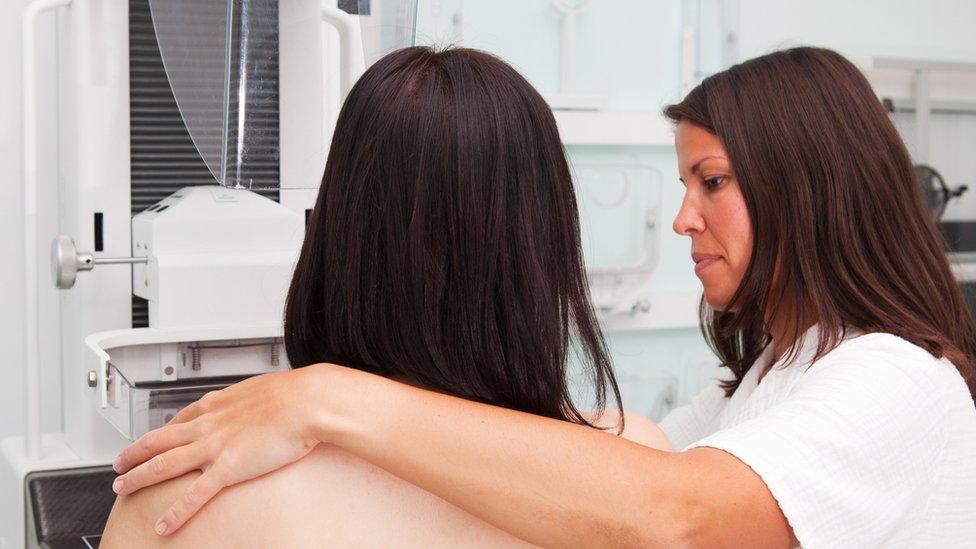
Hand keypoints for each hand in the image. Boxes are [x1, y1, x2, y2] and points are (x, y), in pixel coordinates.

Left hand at [111, 364, 331, 535]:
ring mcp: (214, 447)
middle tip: (118, 465)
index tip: (150, 440)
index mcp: (218, 404)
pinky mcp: (228, 469)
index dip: (158, 432)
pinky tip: (163, 525)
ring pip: (163, 465)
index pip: (178, 419)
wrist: (307, 402)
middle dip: (133, 454)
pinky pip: (194, 495)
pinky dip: (175, 512)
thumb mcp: (264, 389)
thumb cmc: (295, 394)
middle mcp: (208, 424)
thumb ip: (251, 399)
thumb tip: (256, 401)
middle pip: (158, 441)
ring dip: (137, 478)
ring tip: (122, 489)